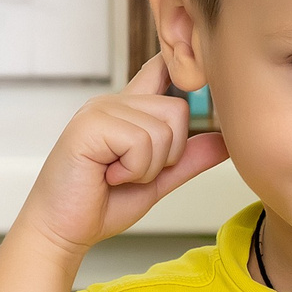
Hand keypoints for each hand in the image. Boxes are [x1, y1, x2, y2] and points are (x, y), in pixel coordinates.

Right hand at [19, 54, 229, 257]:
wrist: (65, 229)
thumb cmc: (103, 204)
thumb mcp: (158, 180)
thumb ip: (188, 158)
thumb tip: (226, 141)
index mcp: (129, 109)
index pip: (159, 69)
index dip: (180, 63)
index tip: (193, 61)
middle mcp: (114, 102)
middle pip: (177, 110)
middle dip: (168, 154)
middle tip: (132, 171)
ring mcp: (100, 110)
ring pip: (163, 130)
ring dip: (148, 167)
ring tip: (116, 175)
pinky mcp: (90, 125)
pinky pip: (141, 142)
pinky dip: (133, 169)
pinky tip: (106, 176)